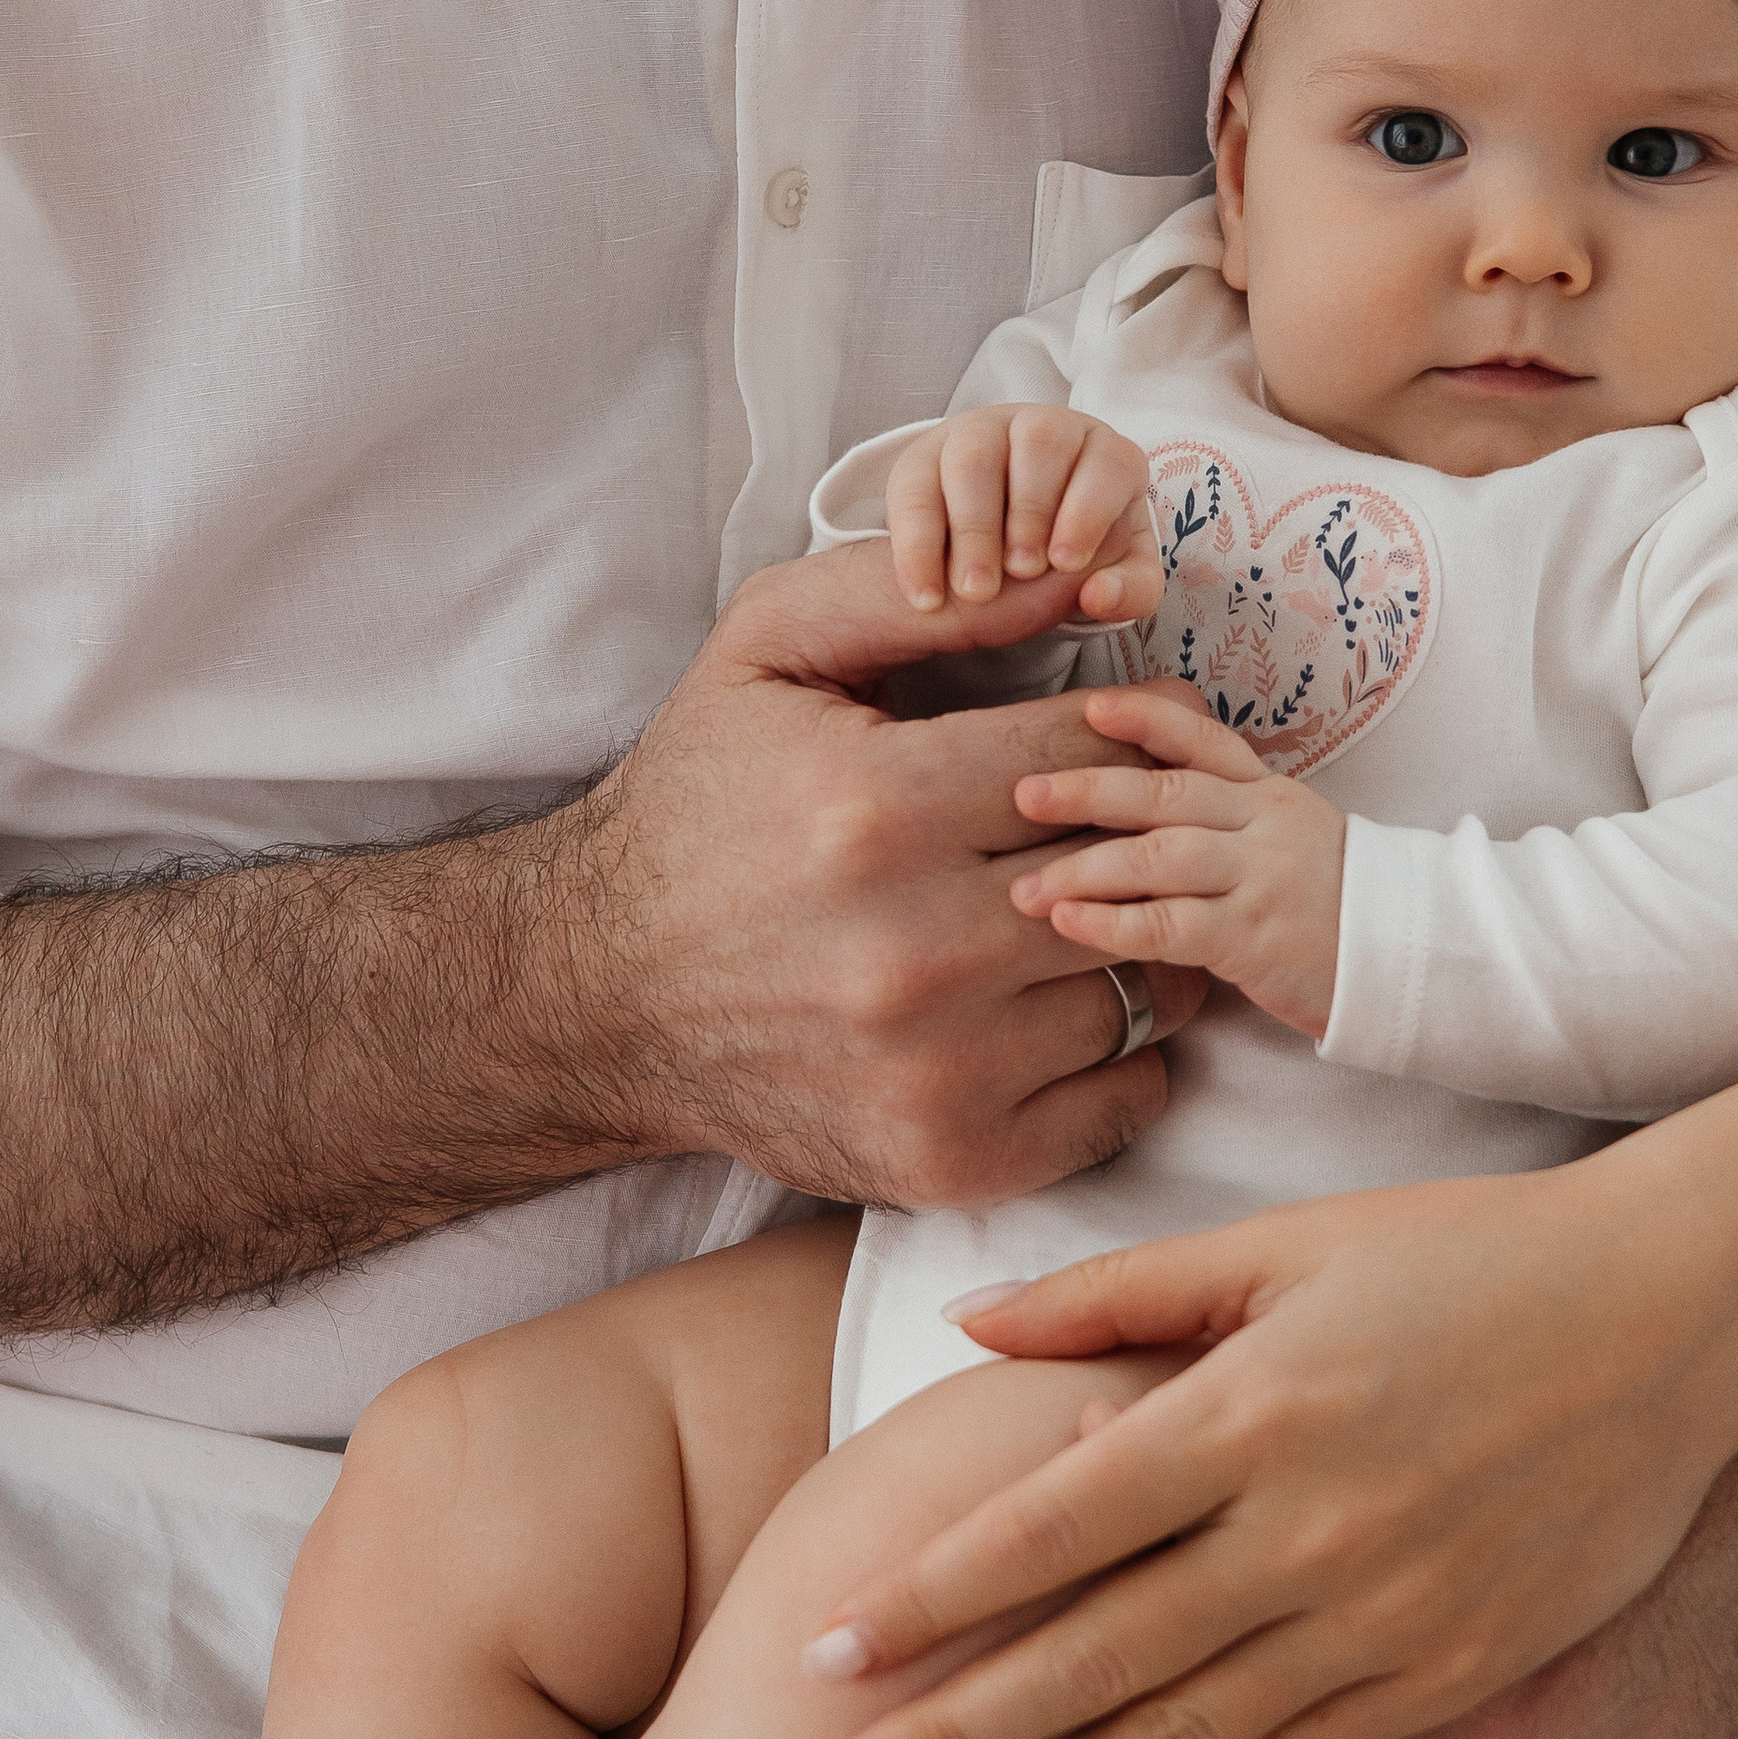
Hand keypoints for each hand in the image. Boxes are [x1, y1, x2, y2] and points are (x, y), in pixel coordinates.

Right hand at [571, 535, 1204, 1209]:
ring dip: (1131, 944)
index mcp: (876, 808)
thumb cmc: (699, 804)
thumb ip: (920, 592)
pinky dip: (1121, 1055)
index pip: (1092, 752)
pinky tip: (1060, 1005)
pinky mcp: (950, 1158)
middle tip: (1119, 825)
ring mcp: (936, 1069)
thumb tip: (1093, 580)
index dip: (1124, 734)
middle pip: (1131, 873)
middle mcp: (912, 949)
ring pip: (1141, 985)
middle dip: (1136, 837)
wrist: (596, 996)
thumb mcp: (770, 649)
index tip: (1121, 737)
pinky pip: (1127, 1098)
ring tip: (1084, 912)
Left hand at [796, 1172, 1737, 1738]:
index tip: (828, 1652)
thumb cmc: (1472, 1255)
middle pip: (1098, 1655)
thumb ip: (1121, 1293)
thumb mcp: (1289, 1242)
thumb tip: (969, 1326)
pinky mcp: (1454, 1671)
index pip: (1054, 1523)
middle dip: (955, 1736)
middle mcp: (1314, 1522)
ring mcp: (1391, 1612)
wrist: (1681, 1315)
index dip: (933, 1596)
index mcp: (1257, 1404)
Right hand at [885, 410, 1161, 625]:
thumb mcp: (1114, 576)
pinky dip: (918, 547)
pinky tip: (927, 596)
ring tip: (977, 589)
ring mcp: (981, 434)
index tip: (1066, 562)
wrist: (1011, 552)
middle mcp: (1044, 429)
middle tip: (1022, 572)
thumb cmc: (1073, 554)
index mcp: (1103, 452)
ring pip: (973, 458)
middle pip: (1040, 442)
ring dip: (974, 527)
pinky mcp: (926, 456)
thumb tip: (1100, 594)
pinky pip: (915, 489)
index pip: (1107, 461)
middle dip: (1031, 511)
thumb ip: (1128, 591)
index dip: (1089, 509)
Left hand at [1007, 686, 1345, 1037]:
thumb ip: (1224, 817)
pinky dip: (1115, 923)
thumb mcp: (1287, 839)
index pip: (1202, 740)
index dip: (1145, 718)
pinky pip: (1174, 925)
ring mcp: (1260, 878)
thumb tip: (1137, 806)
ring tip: (1025, 888)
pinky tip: (1070, 926)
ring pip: (1161, 857)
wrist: (1406, 956)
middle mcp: (1261, 825)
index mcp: (1266, 795)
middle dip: (1087, 791)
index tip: (1090, 705)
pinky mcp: (1255, 937)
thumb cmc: (1332, 903)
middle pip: (1165, 794)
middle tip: (1022, 795)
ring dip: (1085, 869)